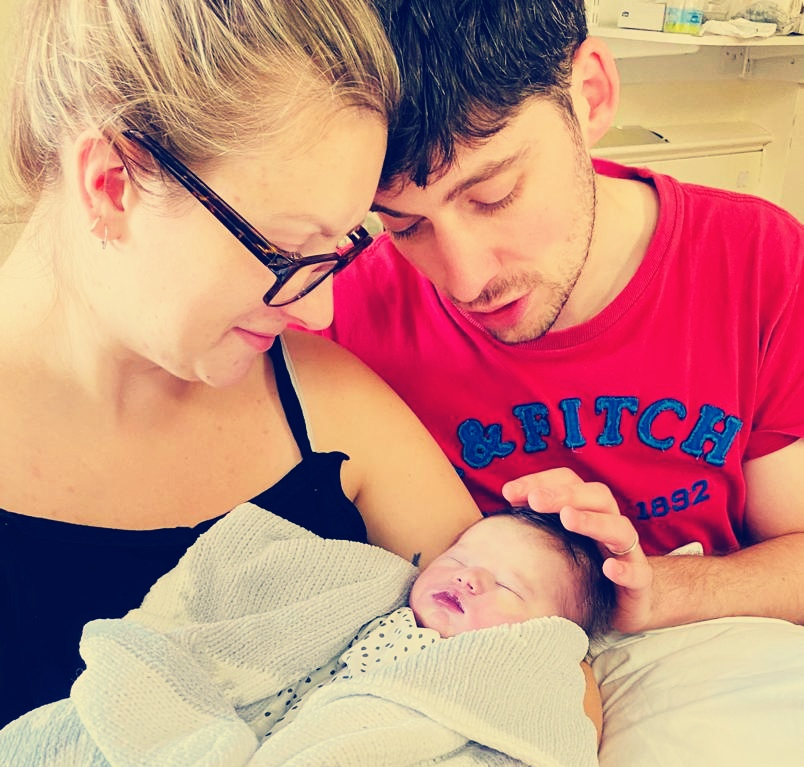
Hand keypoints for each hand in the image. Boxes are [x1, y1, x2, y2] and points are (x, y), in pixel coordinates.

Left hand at [502, 468, 653, 632]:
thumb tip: (503, 509)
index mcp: (588, 510)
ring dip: (592, 521)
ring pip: (619, 528)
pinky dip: (625, 569)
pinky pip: (638, 572)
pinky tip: (609, 568)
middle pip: (596, 496)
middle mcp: (609, 524)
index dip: (540, 480)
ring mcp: (627, 552)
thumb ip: (537, 524)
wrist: (627, 605)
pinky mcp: (639, 584)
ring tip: (568, 519)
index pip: (568, 482)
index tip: (509, 492)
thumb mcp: (560, 542)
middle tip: (535, 500)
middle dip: (564, 494)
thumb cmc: (587, 568)